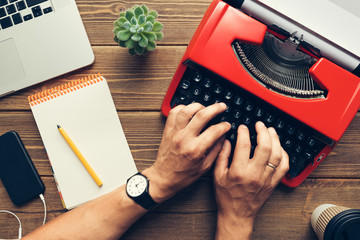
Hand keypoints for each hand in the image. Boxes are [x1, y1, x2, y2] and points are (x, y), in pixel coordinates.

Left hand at [143, 103, 230, 202]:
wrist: (164, 178)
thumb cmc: (183, 175)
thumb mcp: (205, 167)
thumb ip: (216, 150)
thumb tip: (223, 136)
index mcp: (196, 149)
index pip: (214, 131)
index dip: (224, 126)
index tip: (227, 125)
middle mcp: (185, 139)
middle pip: (202, 115)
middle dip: (215, 108)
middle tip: (221, 107)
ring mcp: (175, 133)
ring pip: (186, 110)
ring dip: (198, 105)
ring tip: (205, 107)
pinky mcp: (167, 131)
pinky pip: (173, 113)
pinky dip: (182, 108)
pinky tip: (189, 110)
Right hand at [214, 122, 288, 238]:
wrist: (237, 214)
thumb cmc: (226, 196)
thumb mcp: (217, 176)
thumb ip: (222, 156)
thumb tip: (226, 141)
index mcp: (239, 171)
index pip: (244, 145)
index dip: (243, 132)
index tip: (242, 127)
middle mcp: (254, 174)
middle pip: (264, 147)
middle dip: (263, 132)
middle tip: (259, 124)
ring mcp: (266, 178)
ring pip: (276, 155)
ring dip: (275, 140)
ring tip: (271, 131)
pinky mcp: (273, 183)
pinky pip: (284, 166)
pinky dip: (284, 154)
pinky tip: (279, 147)